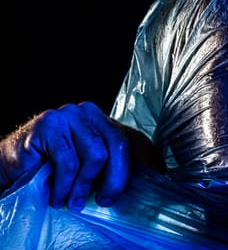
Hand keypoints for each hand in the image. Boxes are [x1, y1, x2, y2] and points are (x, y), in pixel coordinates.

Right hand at [0, 101, 135, 210]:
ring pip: (96, 154)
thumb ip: (107, 168)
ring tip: (72, 202)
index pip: (128, 142)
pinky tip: (56, 197)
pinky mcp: (50, 123)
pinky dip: (64, 185)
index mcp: (103, 120)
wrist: (12, 164)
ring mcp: (70, 115)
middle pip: (118, 146)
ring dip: (83, 186)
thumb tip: (128, 188)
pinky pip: (69, 161)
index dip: (125, 173)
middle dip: (112, 180)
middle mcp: (89, 112)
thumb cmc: (52, 168)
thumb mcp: (86, 166)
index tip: (115, 197)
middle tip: (101, 201)